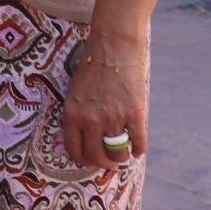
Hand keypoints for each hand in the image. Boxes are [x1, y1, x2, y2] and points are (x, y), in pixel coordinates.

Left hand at [63, 33, 149, 171]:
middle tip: (109, 162)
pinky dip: (139, 149)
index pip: (74, 150)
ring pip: (118, 153)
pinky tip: (138, 149)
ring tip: (123, 152)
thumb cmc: (92, 65)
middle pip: (96, 156)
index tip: (90, 160)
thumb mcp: (75, 91)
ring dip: (121, 157)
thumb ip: (79, 113)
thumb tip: (87, 136)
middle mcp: (90, 120)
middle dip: (103, 163)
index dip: (83, 159)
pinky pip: (138, 143)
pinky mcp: (134, 114)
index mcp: (72, 113)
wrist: (113, 46)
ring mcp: (113, 118)